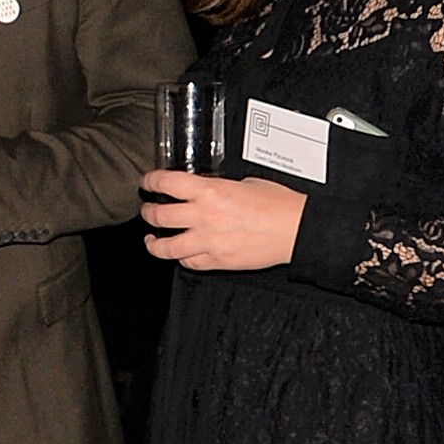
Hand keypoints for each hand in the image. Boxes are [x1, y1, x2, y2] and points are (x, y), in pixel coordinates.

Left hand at [141, 169, 307, 272]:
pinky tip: (180, 254)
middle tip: (147, 210)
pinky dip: (181, 258)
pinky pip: (189, 263)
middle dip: (147, 212)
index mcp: (210, 191)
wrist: (296, 229)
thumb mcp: (245, 182)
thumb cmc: (278, 204)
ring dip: (154, 243)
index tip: (147, 182)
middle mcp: (205, 216)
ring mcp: (209, 241)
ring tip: (152, 240)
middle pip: (158, 215)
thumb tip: (206, 190)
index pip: (166, 183)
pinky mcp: (218, 261)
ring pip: (165, 247)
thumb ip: (219, 187)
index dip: (150, 181)